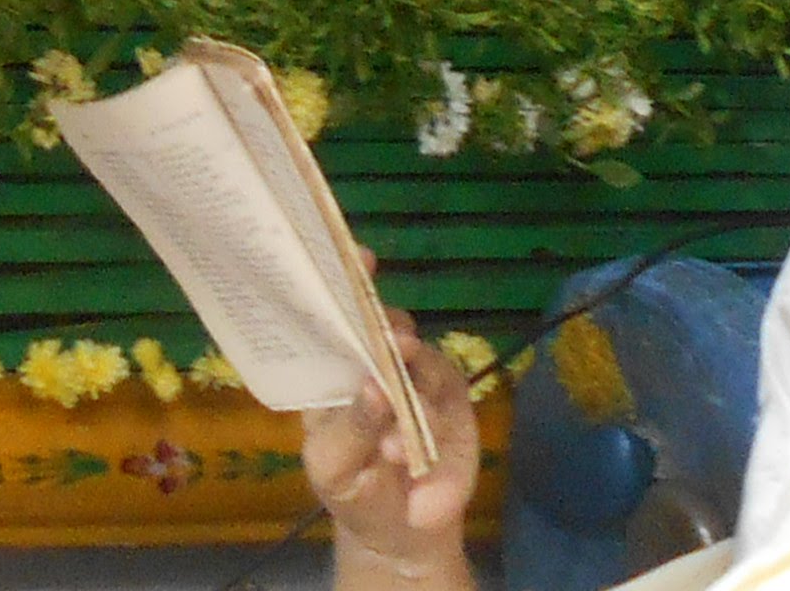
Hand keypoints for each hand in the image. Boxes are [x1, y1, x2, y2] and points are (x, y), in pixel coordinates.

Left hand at [303, 309, 482, 589]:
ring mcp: (422, 381)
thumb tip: (376, 388)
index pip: (339, 314)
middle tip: (396, 345)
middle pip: (389, 327)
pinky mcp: (455, 408)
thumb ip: (350, 428)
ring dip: (415, 403)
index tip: (360, 258)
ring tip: (393, 450)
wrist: (399, 531)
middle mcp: (380, 363)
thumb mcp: (333, 467)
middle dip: (392, 333)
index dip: (348, 282)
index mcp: (337, 368)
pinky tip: (425, 482)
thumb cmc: (352, 489)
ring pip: (425, 368)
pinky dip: (440, 443)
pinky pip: (454, 410)